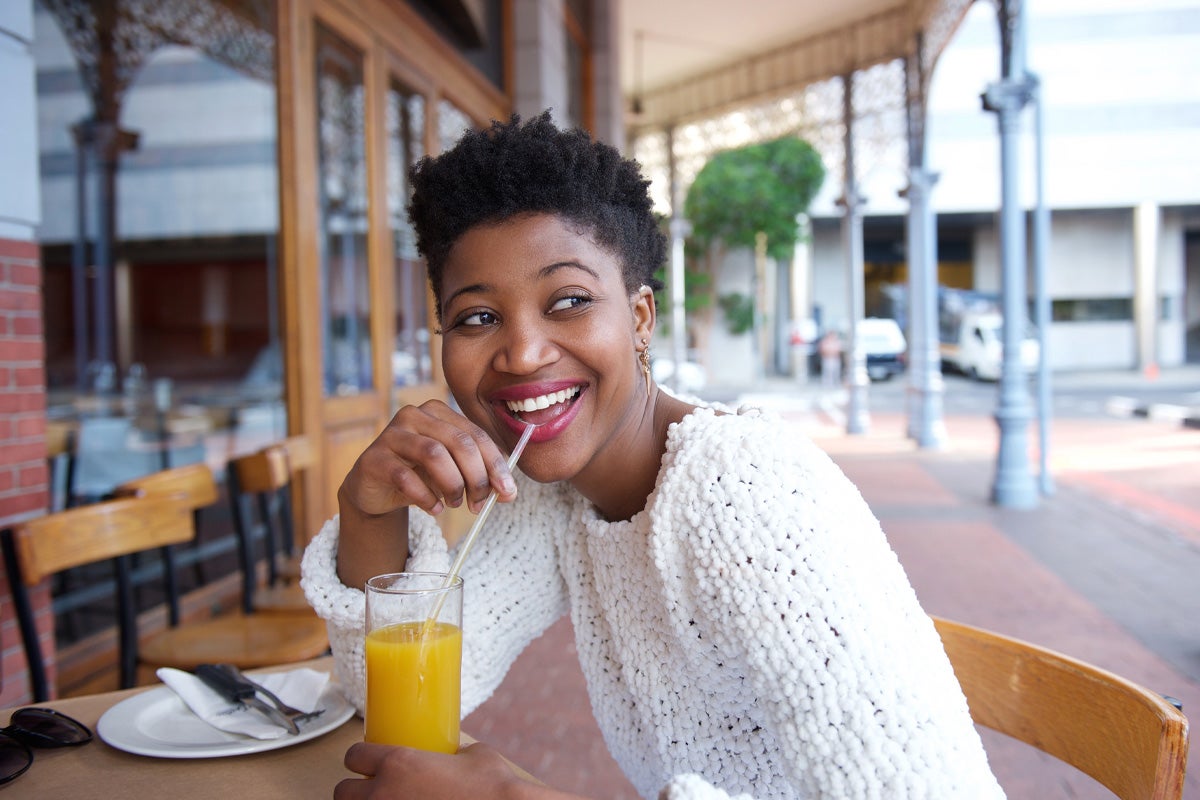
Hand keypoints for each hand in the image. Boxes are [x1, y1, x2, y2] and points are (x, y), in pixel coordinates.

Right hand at [335, 401, 518, 588]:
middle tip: (480, 504)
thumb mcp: (453, 471)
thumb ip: (480, 474)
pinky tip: (433, 509)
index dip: (496, 464)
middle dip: (477, 477)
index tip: (508, 492)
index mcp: (438, 412)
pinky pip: (405, 477)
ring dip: (452, 485)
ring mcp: (391, 434)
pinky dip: (425, 497)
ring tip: (455, 504)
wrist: (375, 490)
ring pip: (434, 454)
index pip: (476, 435)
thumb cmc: (419, 476)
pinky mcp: (373, 458)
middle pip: (459, 442)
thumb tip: (508, 492)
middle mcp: (413, 415)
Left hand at [335, 741, 545, 799]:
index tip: (366, 762)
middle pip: (342, 793)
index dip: (360, 759)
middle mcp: (384, 794)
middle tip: (372, 791)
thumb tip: (452, 757)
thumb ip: (450, 755)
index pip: (354, 756)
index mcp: (398, 763)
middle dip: (354, 792)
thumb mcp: (471, 756)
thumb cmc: (491, 787)